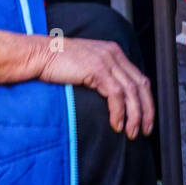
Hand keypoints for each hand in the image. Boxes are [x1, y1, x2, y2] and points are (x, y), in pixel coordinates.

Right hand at [34, 37, 153, 137]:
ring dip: (134, 115)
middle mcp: (114, 54)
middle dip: (147, 110)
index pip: (139, 78)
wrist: (38, 55)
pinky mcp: (97, 69)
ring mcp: (106, 61)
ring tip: (131, 132)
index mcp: (113, 52)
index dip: (146, 100)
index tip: (146, 118)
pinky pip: (115, 94)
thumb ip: (101, 75)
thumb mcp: (86, 66)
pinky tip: (117, 124)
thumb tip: (112, 98)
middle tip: (145, 129)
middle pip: (140, 85)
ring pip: (131, 91)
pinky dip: (119, 111)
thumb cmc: (56, 63)